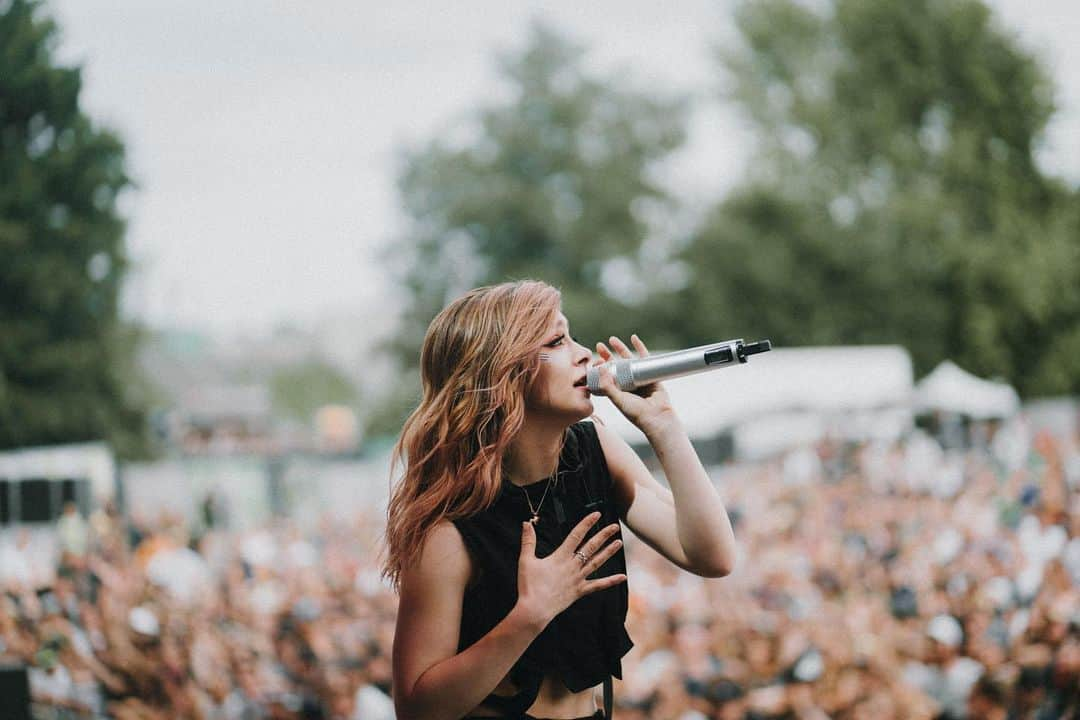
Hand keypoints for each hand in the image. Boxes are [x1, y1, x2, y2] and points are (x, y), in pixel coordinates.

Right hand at [514, 512, 625, 628]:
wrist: (534, 610)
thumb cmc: (529, 585)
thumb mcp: (526, 560)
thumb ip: (528, 541)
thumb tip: (526, 523)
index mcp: (560, 557)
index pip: (576, 535)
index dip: (587, 523)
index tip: (596, 514)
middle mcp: (572, 566)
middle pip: (590, 547)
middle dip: (603, 535)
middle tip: (615, 526)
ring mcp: (578, 579)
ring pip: (597, 563)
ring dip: (608, 552)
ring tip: (619, 543)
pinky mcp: (579, 591)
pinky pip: (597, 585)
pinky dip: (610, 581)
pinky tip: (622, 577)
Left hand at [594, 334, 675, 434]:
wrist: (657, 417)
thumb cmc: (637, 413)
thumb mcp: (618, 399)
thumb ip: (608, 386)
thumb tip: (600, 369)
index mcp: (617, 391)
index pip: (606, 376)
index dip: (600, 368)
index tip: (595, 361)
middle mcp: (627, 383)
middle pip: (615, 365)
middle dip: (607, 355)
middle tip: (600, 346)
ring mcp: (638, 377)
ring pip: (628, 359)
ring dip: (620, 349)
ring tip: (612, 339)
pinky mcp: (649, 373)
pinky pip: (644, 357)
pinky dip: (639, 347)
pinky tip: (634, 338)